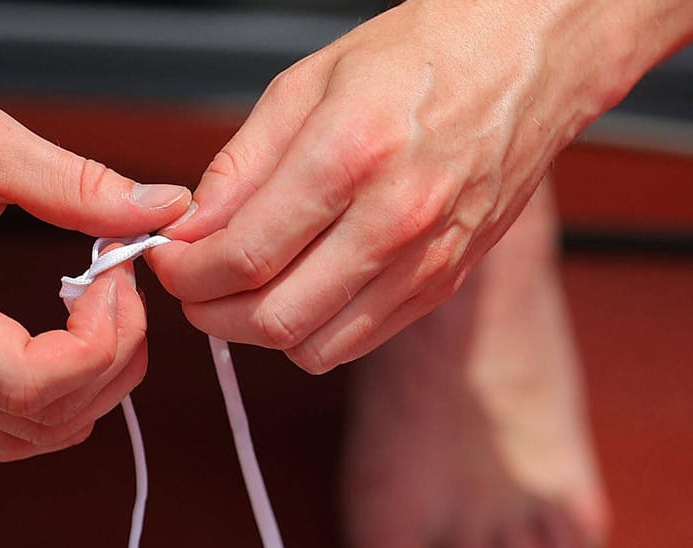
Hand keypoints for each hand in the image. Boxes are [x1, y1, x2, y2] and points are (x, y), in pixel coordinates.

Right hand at [0, 14, 191, 458]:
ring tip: (101, 312)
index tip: (117, 278)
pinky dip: (47, 394)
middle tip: (122, 287)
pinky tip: (65, 329)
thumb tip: (160, 209)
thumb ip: (77, 184)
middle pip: (38, 419)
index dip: (100, 346)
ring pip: (18, 435)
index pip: (31, 384)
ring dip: (84, 391)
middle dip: (109, 364)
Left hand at [145, 0, 635, 373]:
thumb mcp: (308, 83)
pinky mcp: (446, 282)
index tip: (167, 262)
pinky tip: (300, 291)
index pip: (244, 254)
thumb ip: (242, 165)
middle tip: (193, 287)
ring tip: (242, 291)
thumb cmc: (420, 56)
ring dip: (260, 332)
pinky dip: (315, 332)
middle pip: (274, 316)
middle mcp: (394, 218)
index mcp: (350, 154)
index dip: (187, 273)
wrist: (525, 59)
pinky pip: (360, 340)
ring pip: (316, 345)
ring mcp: (427, 259)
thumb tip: (192, 228)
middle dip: (212, 313)